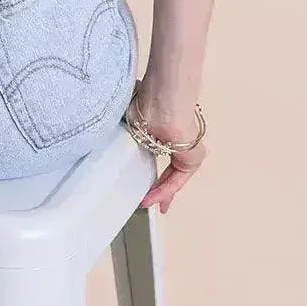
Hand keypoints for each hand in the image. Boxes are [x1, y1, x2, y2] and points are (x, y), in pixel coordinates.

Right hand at [125, 83, 206, 213]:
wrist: (163, 102)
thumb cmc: (146, 102)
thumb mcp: (132, 121)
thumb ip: (130, 133)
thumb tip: (113, 136)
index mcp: (166, 127)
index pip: (159, 151)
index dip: (149, 164)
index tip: (141, 179)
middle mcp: (179, 139)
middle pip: (169, 168)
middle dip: (158, 186)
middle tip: (146, 201)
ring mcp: (189, 149)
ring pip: (173, 175)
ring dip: (159, 190)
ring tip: (145, 204)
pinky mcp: (193, 160)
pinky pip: (176, 178)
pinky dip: (164, 190)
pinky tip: (150, 199)